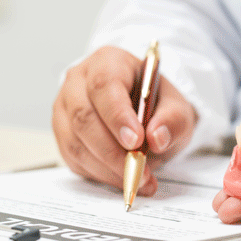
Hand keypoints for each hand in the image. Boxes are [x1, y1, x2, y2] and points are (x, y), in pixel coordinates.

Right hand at [52, 46, 196, 194]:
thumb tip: (157, 137)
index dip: (117, 115)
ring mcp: (65, 108)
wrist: (144, 113)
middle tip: (139, 169)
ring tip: (138, 179)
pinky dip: (100, 174)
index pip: (104, 84)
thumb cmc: (156, 104)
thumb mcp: (177, 107)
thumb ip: (173, 120)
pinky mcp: (62, 135)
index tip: (136, 141)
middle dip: (112, 150)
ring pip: (75, 142)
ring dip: (107, 167)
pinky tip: (122, 177)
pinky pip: (74, 159)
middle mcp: (78, 82)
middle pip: (83, 116)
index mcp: (108, 62)